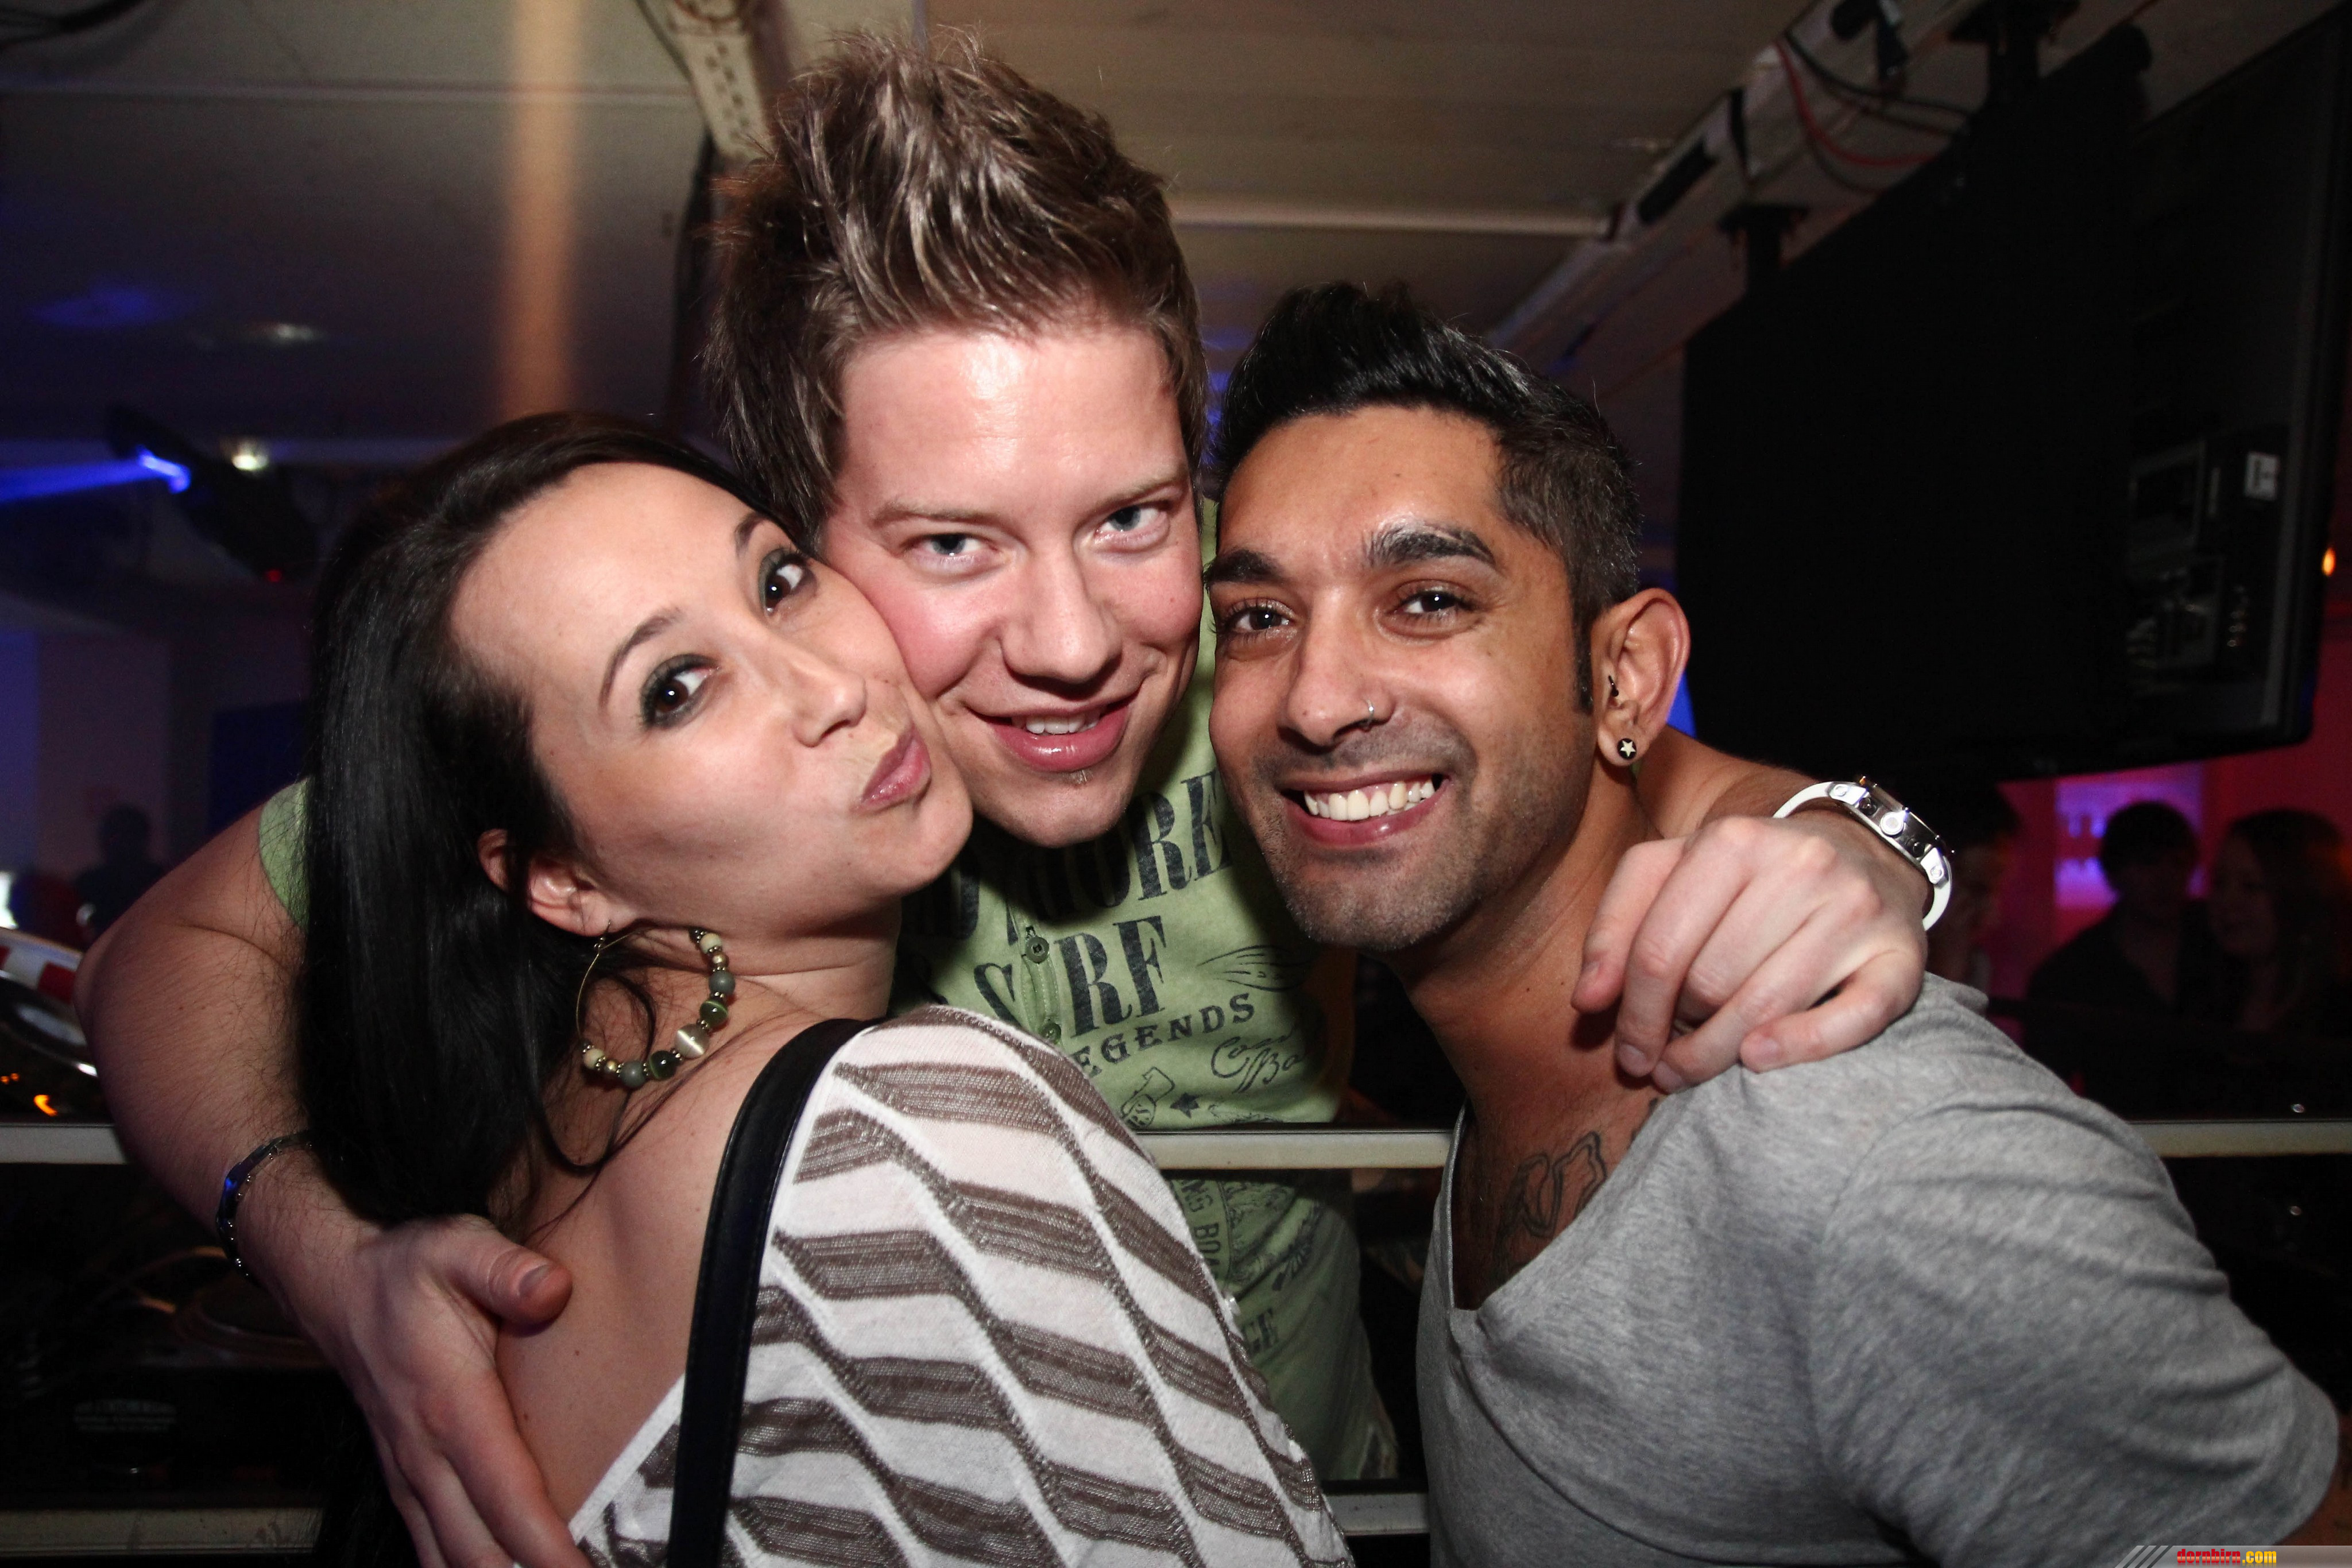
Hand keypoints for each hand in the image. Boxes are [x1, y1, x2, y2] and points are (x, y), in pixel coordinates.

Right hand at [246, 1172, 584, 1567]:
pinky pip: (434, 1549)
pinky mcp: (408, 1484)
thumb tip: (552, 1288)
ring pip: (452, 1559)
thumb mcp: (458, 1248)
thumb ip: (506, 1269)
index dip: (544, 1545)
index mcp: (451, 1408)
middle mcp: (427, 1457)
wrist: (338, 1288)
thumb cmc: (407, 1272)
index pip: (506, 1496)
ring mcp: (412, 1477)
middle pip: (479, 1551)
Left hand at [1574, 812, 1927, 1089]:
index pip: (1659, 949)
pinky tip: (1757, 1060)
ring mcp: (1857, 910)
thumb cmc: (1747, 877)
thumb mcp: (1671, 874)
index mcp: (1733, 839)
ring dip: (1716, 1054)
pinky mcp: (1901, 956)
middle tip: (1666, 1053)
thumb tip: (1587, 1000)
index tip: (1626, 1051)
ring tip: (1691, 1069)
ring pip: (1765, 1007)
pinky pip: (1850, 1019)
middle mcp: (1802, 866)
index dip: (1633, 1013)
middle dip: (1676, 1030)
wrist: (1860, 854)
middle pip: (1709, 981)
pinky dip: (1799, 1048)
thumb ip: (1616, 926)